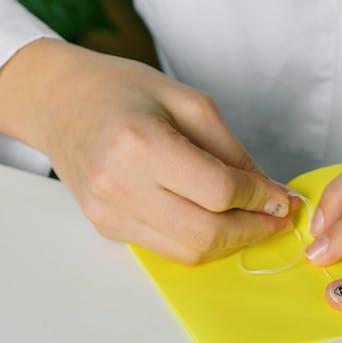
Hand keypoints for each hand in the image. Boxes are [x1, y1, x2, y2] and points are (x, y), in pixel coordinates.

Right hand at [0, 39, 292, 263]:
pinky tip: (212, 218)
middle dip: (251, 231)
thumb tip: (271, 193)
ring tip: (250, 220)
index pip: (217, 190)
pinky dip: (197, 238)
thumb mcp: (188, 102)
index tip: (282, 196)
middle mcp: (119, 185)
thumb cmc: (122, 90)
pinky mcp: (106, 227)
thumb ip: (231, 151)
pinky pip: (165, 247)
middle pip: (204, 234)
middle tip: (275, 217)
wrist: (60, 102)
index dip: (259, 198)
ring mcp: (109, 212)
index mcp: (140, 143)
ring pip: (186, 251)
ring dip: (228, 242)